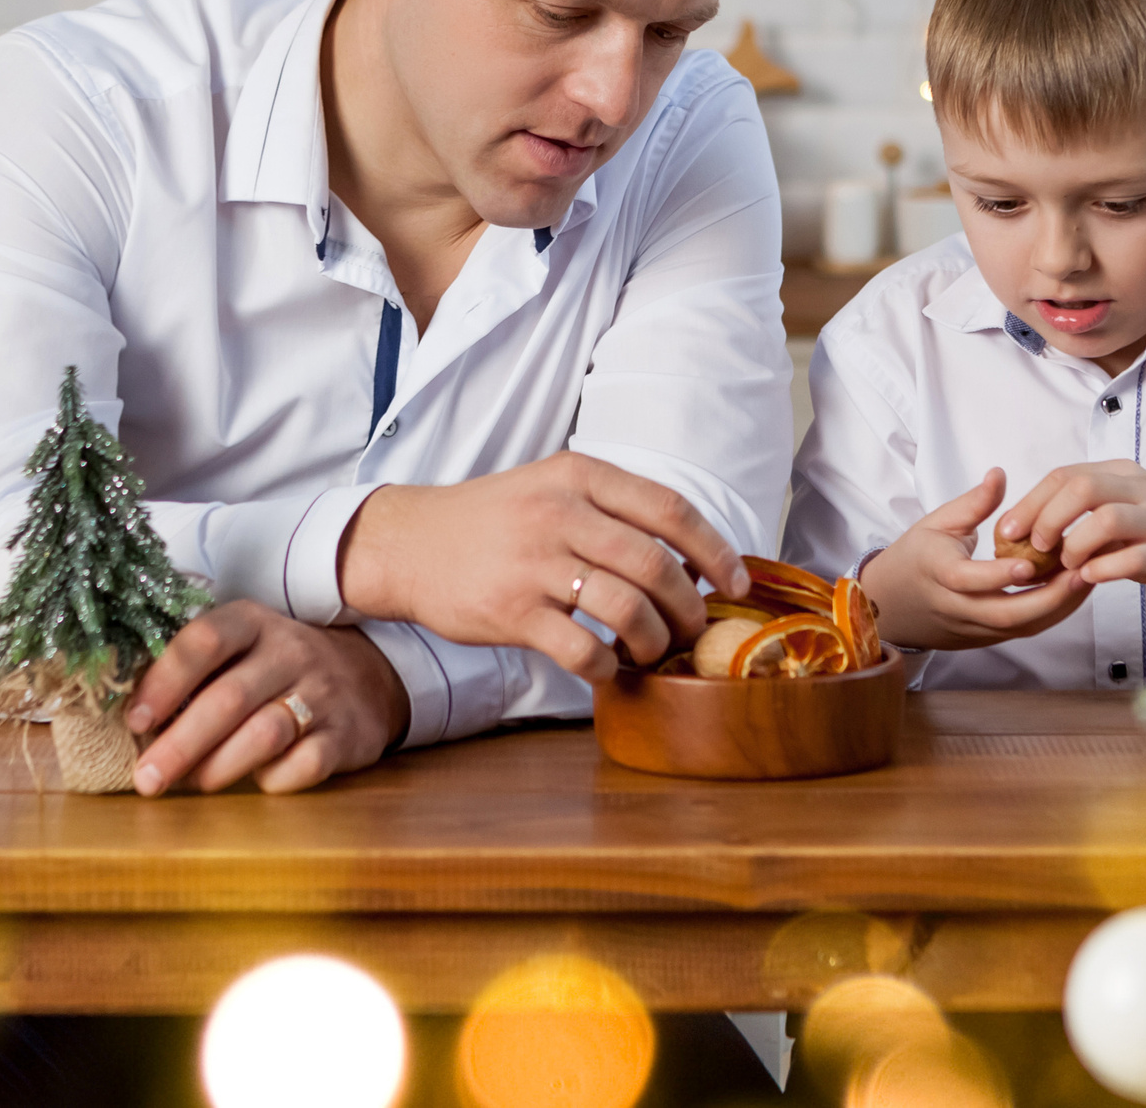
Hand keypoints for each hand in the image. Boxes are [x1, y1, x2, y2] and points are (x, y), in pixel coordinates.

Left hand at [123, 601, 408, 795]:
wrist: (365, 679)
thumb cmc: (274, 669)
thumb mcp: (239, 650)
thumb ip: (190, 672)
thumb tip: (125, 719)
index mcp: (252, 622)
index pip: (204, 640)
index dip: (164, 681)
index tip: (134, 722)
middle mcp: (291, 650)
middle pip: (229, 698)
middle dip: (180, 745)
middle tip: (145, 779)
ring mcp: (323, 692)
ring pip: (264, 734)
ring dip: (218, 767)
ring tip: (192, 784)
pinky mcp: (346, 736)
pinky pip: (303, 765)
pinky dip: (272, 781)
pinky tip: (256, 782)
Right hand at [335, 452, 750, 681]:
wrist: (407, 544)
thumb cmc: (494, 521)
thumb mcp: (552, 488)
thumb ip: (612, 510)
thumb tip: (690, 557)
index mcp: (579, 476)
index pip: (670, 507)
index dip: (715, 549)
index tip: (737, 582)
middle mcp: (559, 513)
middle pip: (656, 563)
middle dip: (689, 605)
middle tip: (693, 629)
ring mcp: (534, 563)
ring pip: (626, 607)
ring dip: (654, 639)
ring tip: (653, 651)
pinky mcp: (510, 610)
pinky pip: (580, 647)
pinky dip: (605, 666)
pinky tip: (606, 669)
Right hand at [860, 468, 1093, 649]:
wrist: (891, 604)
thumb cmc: (916, 556)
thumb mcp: (937, 522)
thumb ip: (973, 503)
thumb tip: (999, 474)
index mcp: (938, 573)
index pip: (967, 580)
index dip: (997, 575)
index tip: (1028, 562)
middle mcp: (955, 607)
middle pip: (1003, 614)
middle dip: (1047, 598)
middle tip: (1081, 573)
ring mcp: (971, 628)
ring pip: (1019, 628)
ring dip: (1058, 608)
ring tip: (1088, 579)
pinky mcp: (984, 639)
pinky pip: (1021, 631)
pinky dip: (1050, 614)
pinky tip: (1073, 592)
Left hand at [994, 460, 1145, 614]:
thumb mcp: (1114, 515)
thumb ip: (1075, 515)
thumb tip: (1019, 531)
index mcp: (1120, 474)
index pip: (1065, 475)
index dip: (1029, 503)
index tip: (1007, 532)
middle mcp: (1140, 489)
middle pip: (1082, 487)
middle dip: (1047, 518)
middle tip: (1035, 547)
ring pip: (1106, 518)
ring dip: (1075, 544)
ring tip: (1066, 564)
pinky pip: (1131, 557)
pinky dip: (1102, 569)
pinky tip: (1088, 578)